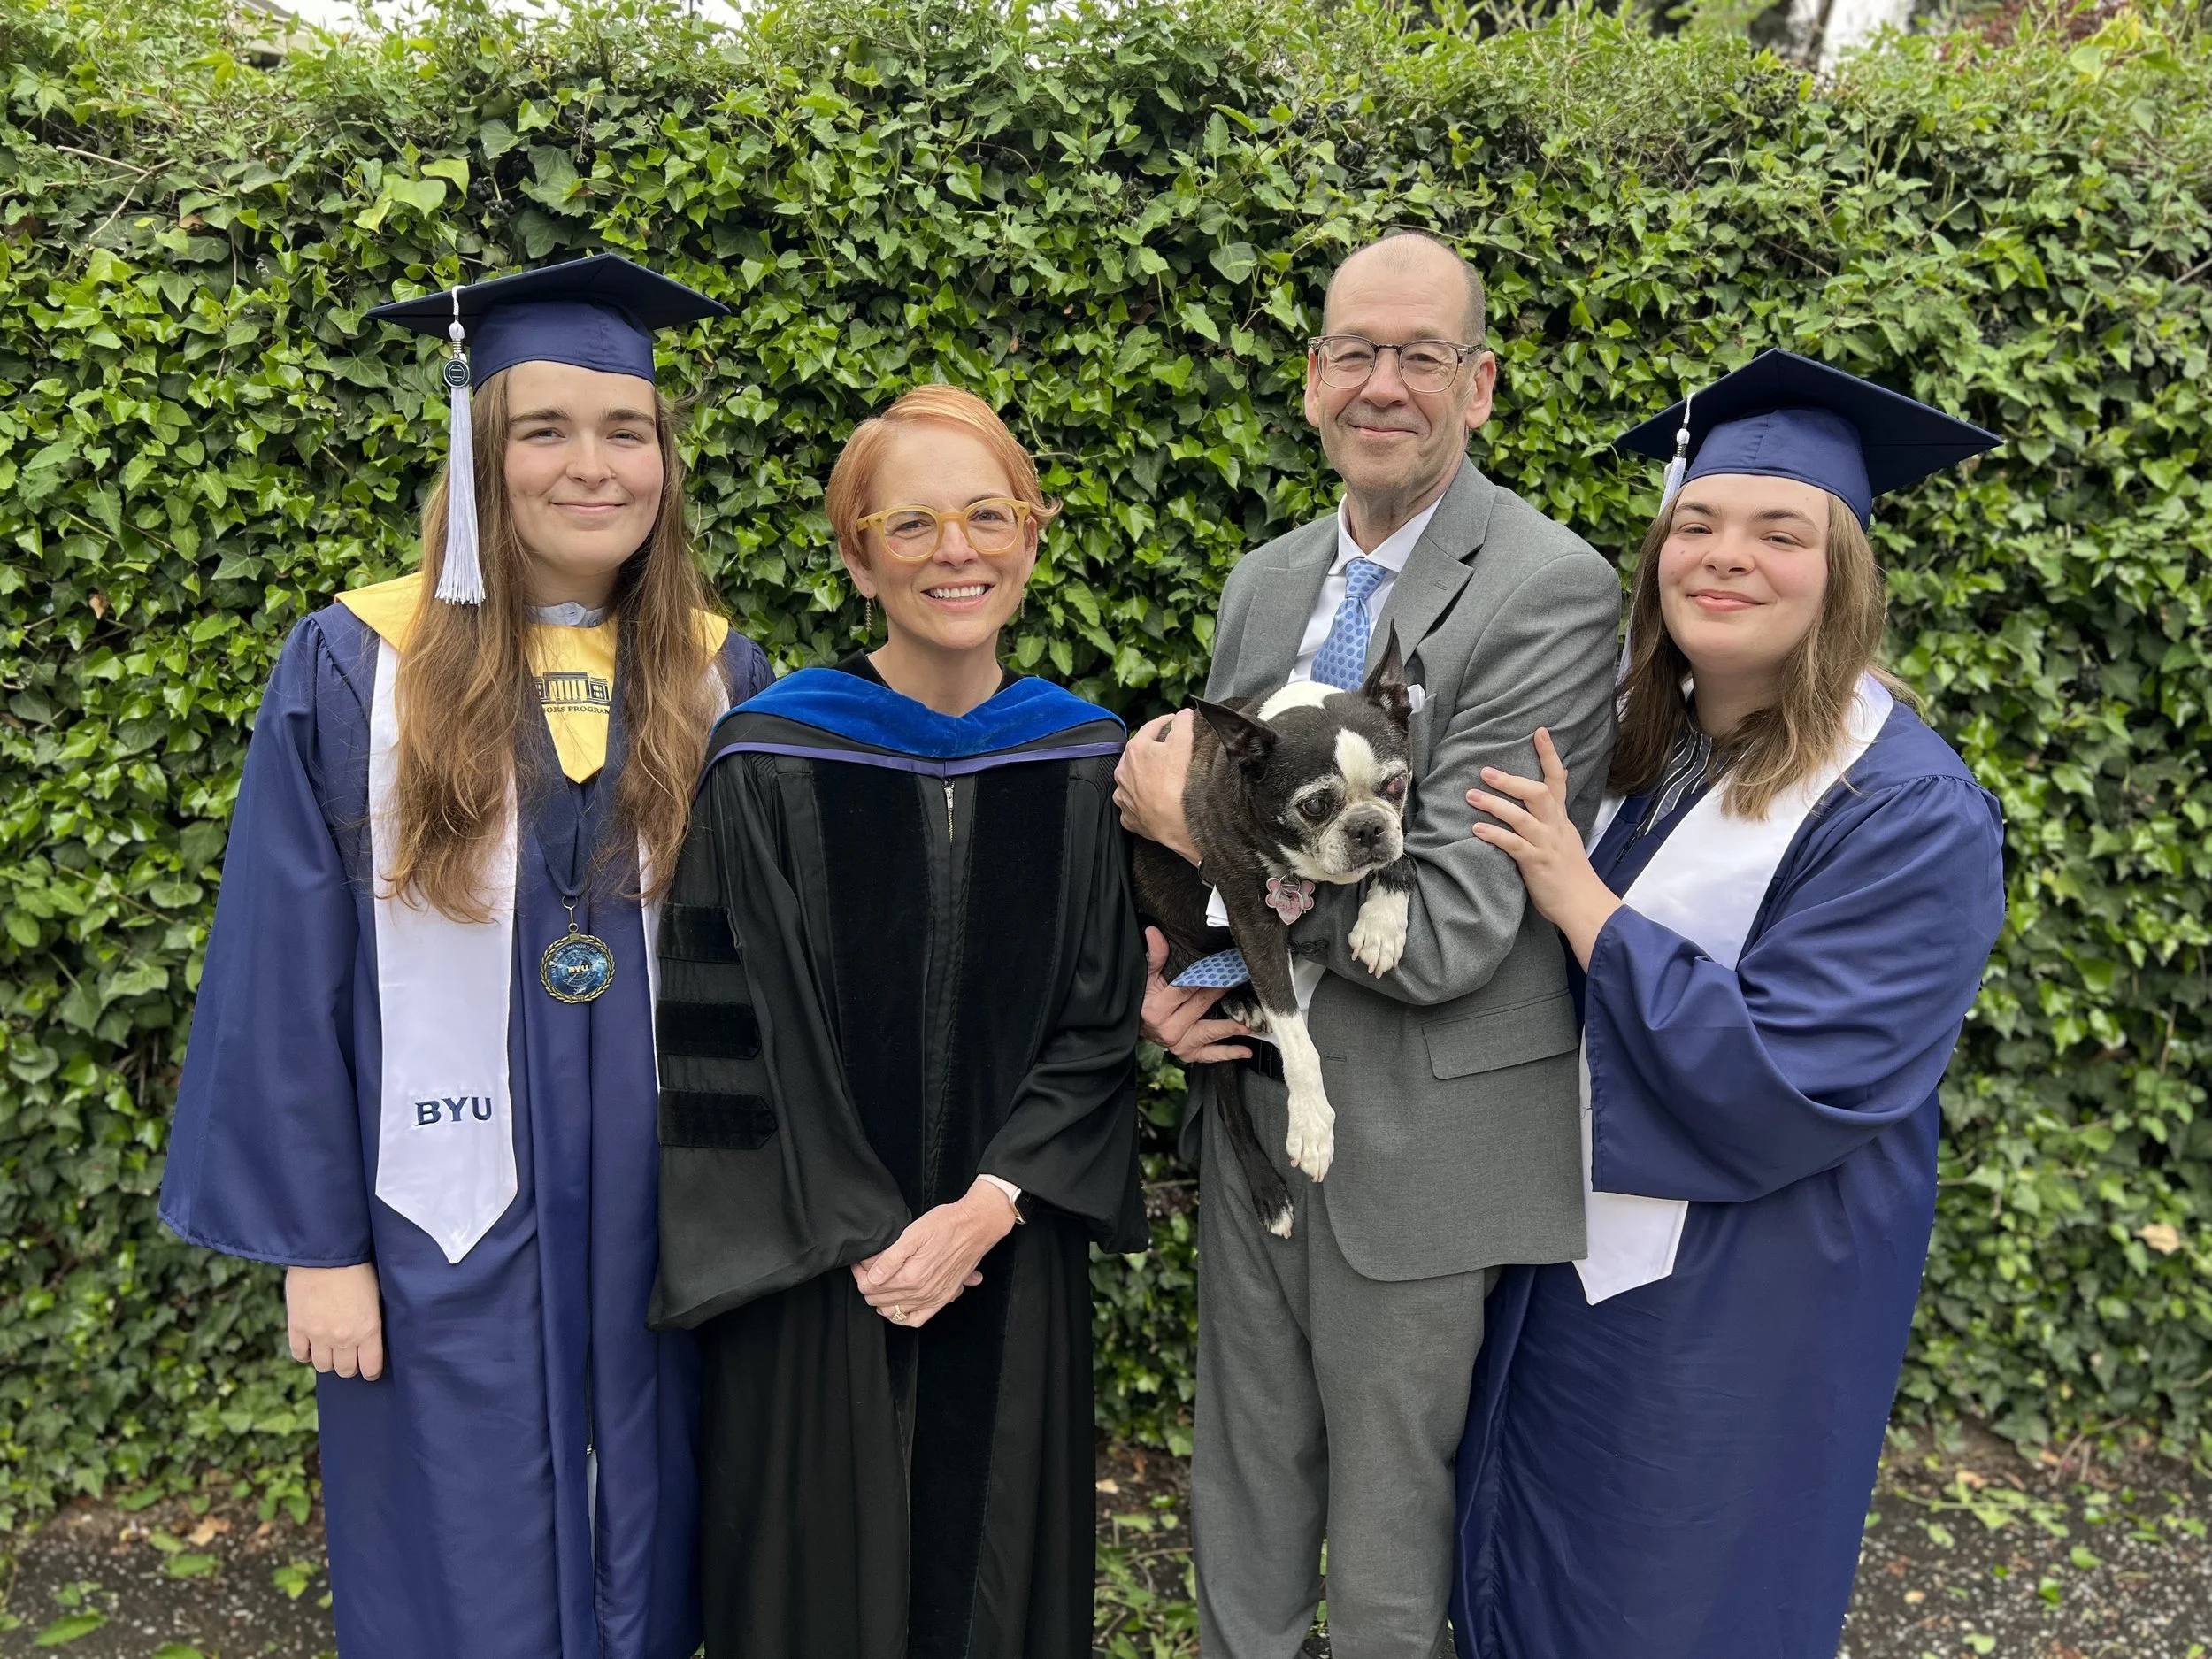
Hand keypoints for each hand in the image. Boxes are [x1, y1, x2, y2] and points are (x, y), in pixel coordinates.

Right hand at [285, 1263, 384, 1379]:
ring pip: (322, 1366)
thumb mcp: (375, 1295)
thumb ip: (370, 1320)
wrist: (326, 1252)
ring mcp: (318, 1336)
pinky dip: (305, 1353)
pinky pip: (299, 1355)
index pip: (370, 1367)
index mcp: (368, 1330)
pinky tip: (310, 1345)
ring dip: (327, 1360)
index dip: (370, 1370)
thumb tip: (367, 1333)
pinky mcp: (297, 1328)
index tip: (369, 1369)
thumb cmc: (357, 1266)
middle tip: (349, 1356)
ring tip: (329, 1349)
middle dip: (348, 1365)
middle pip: (345, 1370)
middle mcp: (344, 1339)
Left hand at [851, 1180, 1011, 1327]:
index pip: (872, 1287)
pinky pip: (918, 1319)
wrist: (976, 1226)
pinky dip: (904, 1316)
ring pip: (895, 1312)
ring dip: (882, 1301)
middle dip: (868, 1286)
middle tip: (866, 1270)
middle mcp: (922, 1292)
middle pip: (880, 1300)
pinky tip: (898, 1306)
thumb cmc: (947, 1225)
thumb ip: (891, 1258)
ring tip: (879, 1284)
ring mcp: (933, 1298)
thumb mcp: (913, 1234)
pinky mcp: (944, 1298)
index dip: (860, 1275)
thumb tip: (872, 1277)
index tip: (859, 1264)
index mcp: (911, 1276)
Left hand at [1115, 711, 1199, 863]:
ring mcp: (1124, 795)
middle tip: (1167, 750)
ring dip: (1141, 777)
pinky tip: (1149, 802)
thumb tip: (1184, 714)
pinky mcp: (1128, 817)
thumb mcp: (1184, 743)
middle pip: (1137, 755)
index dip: (1165, 721)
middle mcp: (1123, 772)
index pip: (1150, 728)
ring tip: (1157, 777)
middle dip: (1150, 750)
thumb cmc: (1178, 782)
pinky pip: (1131, 806)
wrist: (1176, 821)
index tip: (1174, 720)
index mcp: (1135, 750)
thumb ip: (1183, 723)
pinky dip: (1138, 802)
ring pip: (1130, 781)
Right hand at [1139, 926, 1251, 1062]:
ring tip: (1250, 1021)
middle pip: (1202, 1005)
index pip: (1187, 988)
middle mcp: (1169, 1027)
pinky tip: (1245, 1051)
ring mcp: (1179, 1043)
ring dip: (1231, 1026)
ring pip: (1210, 1031)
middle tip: (1244, 979)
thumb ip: (1154, 956)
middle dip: (1224, 991)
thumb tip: (1153, 932)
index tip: (1226, 966)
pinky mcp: (1186, 1053)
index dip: (1207, 976)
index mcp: (1158, 1007)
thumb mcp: (1145, 977)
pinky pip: (1209, 1055)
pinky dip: (1228, 1053)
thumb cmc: (1141, 1000)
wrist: (1133, 1027)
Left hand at [1467, 728, 1620, 968]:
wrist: (1584, 905)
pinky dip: (1495, 835)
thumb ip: (1551, 820)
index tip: (1539, 731)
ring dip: (1495, 804)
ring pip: (1522, 816)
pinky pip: (1514, 845)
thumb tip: (1539, 801)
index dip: (1549, 755)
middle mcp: (1555, 827)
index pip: (1558, 780)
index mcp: (1561, 819)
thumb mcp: (1564, 840)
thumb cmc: (1570, 875)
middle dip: (1511, 779)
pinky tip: (1477, 830)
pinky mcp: (1536, 863)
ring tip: (1471, 795)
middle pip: (1537, 792)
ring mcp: (1546, 844)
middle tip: (1485, 770)